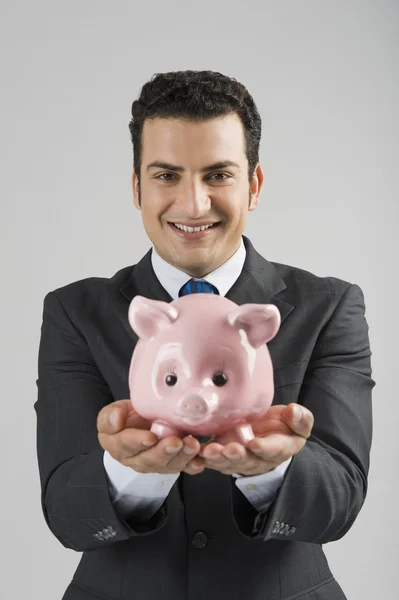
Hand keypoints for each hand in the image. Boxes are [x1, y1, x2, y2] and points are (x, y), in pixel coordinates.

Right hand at [97, 400, 205, 475]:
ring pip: (167, 465)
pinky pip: (182, 467)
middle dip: (163, 452)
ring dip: (181, 457)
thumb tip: (116, 419)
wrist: (142, 422)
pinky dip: (192, 465)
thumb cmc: (128, 415)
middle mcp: (135, 459)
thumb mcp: (116, 410)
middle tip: (176, 442)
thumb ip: (111, 415)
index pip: (125, 445)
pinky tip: (200, 461)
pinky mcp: (171, 464)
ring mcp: (155, 464)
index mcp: (117, 444)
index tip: (150, 437)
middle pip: (148, 460)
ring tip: (192, 446)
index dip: (137, 442)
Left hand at [199, 403, 313, 476]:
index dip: (264, 448)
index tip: (255, 444)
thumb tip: (293, 410)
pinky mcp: (222, 453)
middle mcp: (257, 459)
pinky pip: (211, 459)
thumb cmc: (284, 427)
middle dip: (237, 456)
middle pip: (247, 460)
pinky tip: (193, 450)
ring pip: (227, 462)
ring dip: (218, 458)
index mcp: (279, 449)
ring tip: (209, 450)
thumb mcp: (298, 423)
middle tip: (230, 449)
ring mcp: (238, 458)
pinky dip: (201, 456)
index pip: (272, 451)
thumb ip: (299, 419)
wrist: (270, 435)